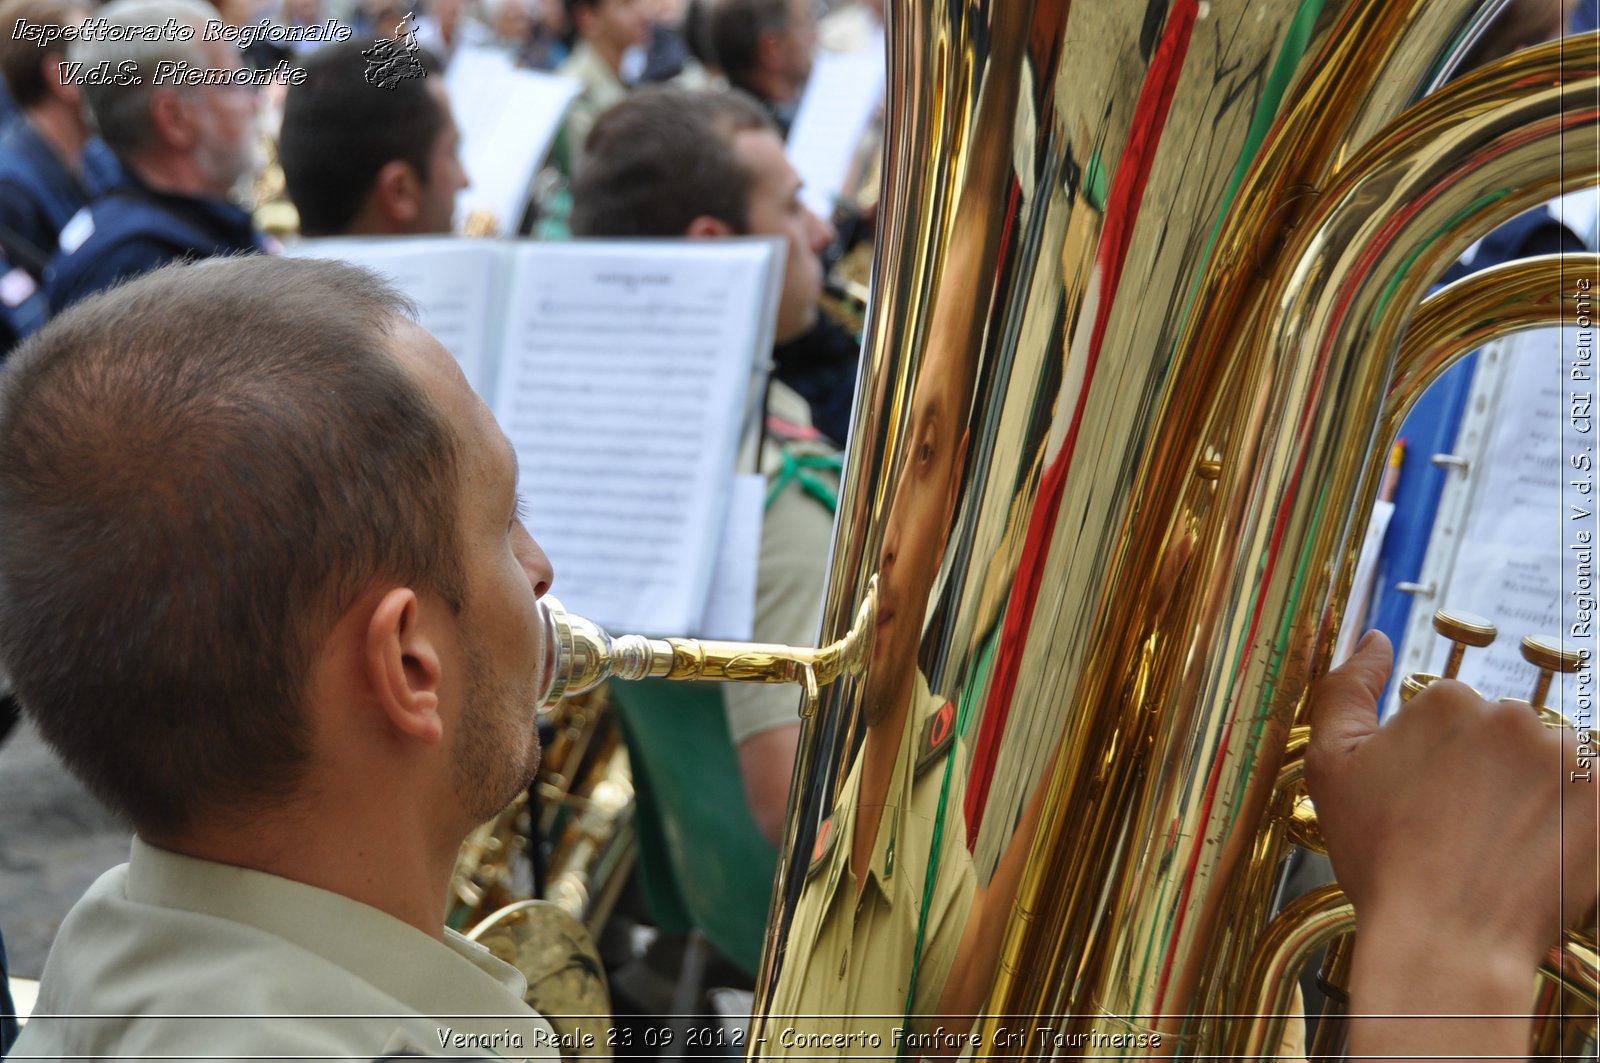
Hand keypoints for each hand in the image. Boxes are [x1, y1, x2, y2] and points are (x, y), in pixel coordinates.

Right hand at [1306, 631, 1597, 964]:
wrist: (1446, 940)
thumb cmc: (1383, 861)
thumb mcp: (1331, 769)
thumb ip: (1345, 690)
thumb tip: (1375, 638)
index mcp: (1448, 701)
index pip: (1453, 713)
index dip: (1437, 763)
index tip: (1428, 804)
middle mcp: (1512, 716)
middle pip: (1505, 735)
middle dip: (1488, 776)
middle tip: (1461, 832)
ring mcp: (1566, 757)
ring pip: (1550, 764)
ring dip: (1532, 796)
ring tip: (1500, 848)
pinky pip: (1590, 792)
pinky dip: (1569, 818)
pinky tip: (1536, 851)